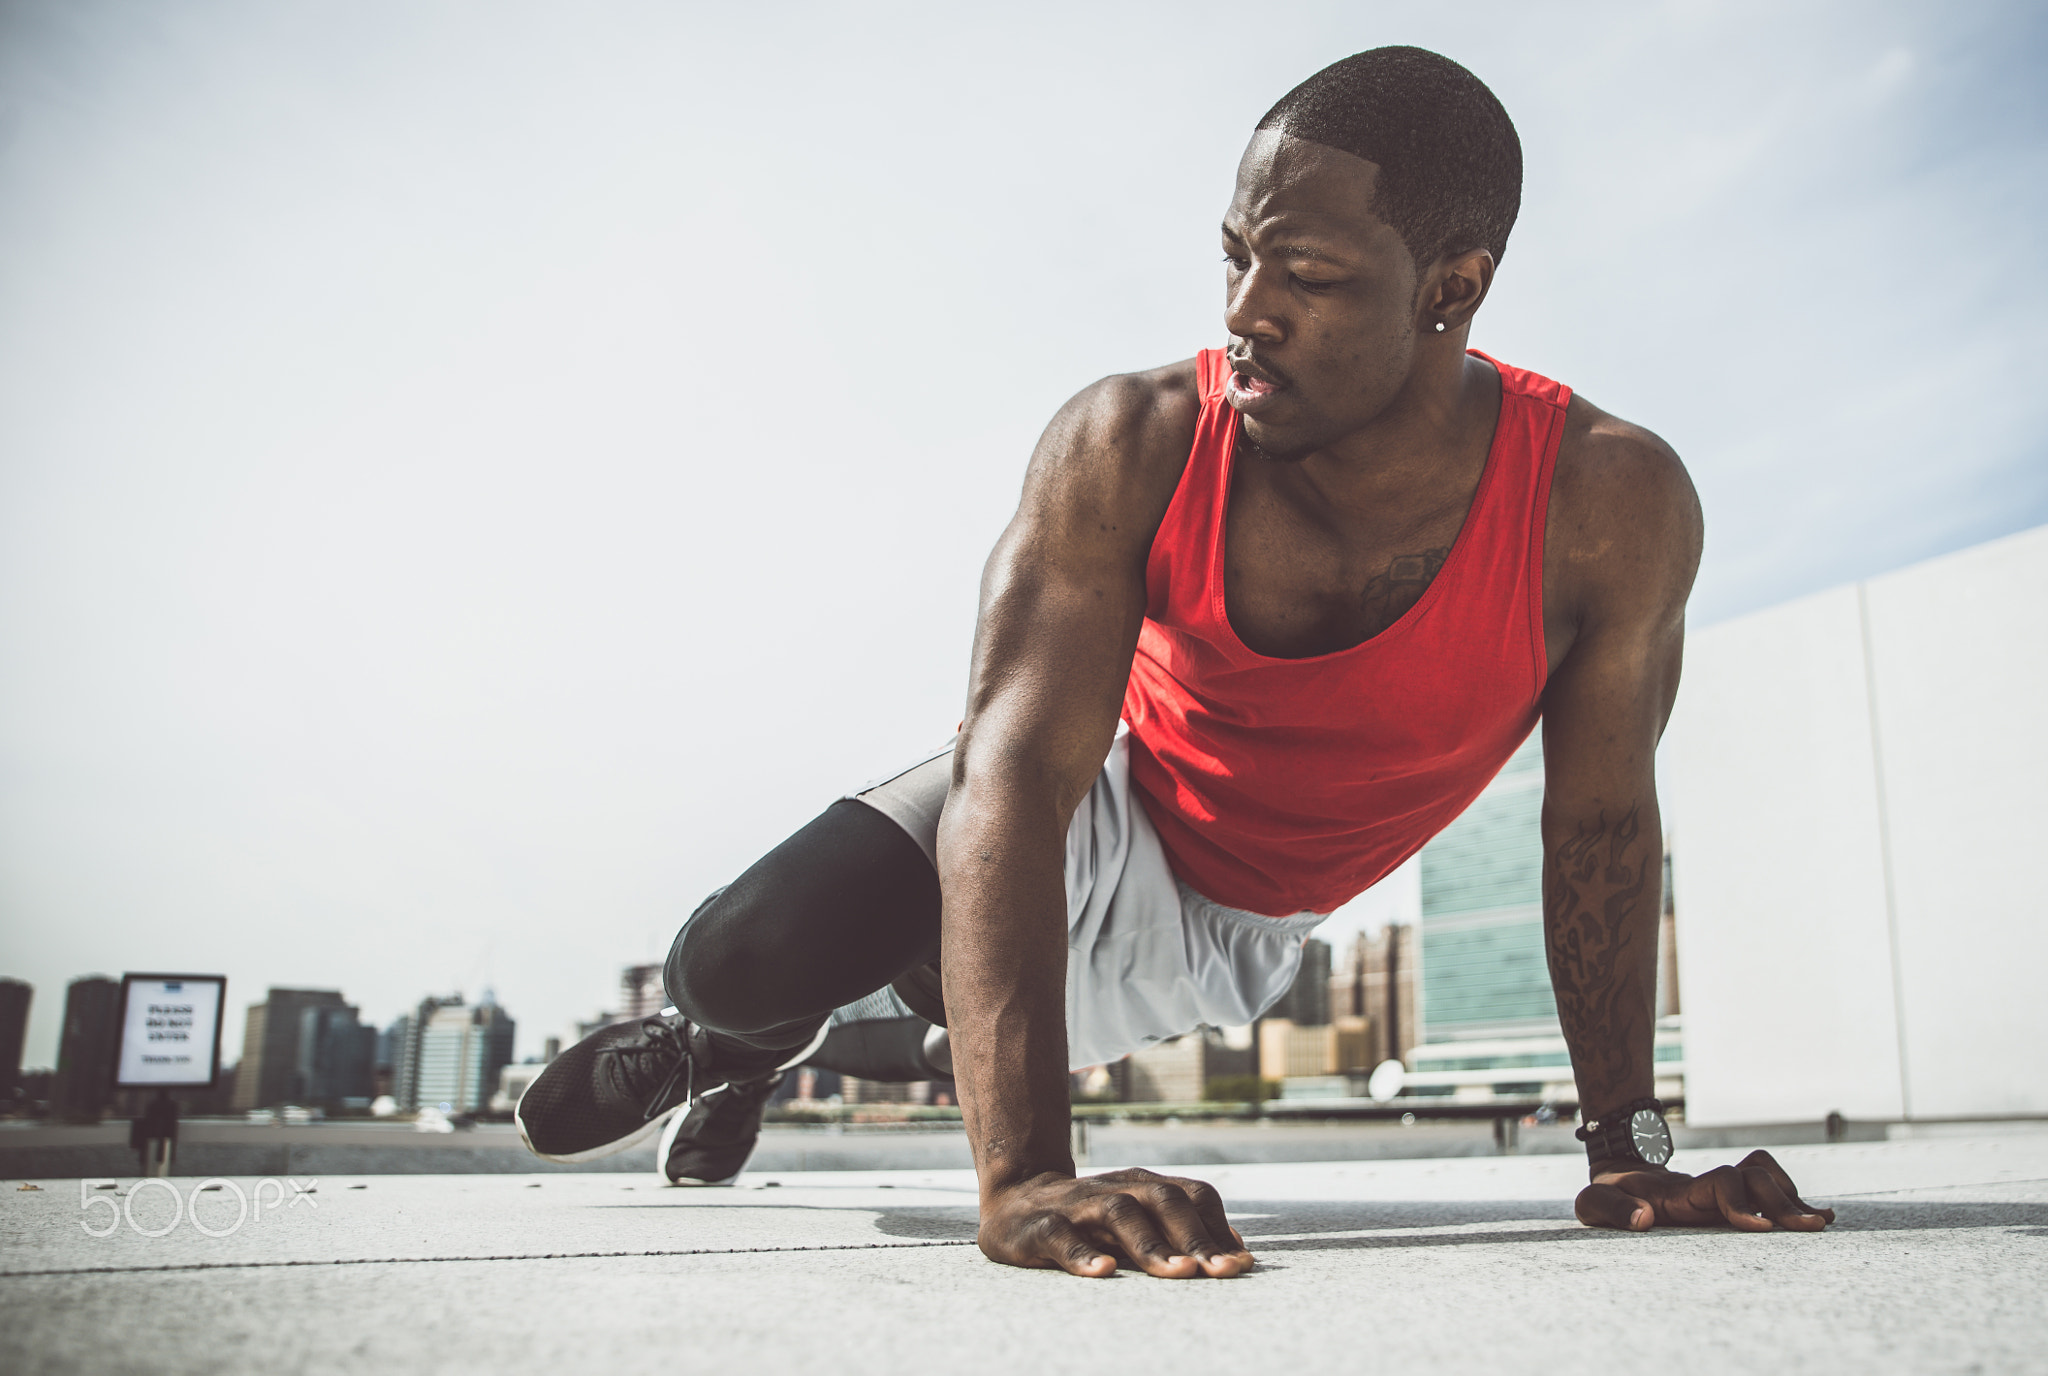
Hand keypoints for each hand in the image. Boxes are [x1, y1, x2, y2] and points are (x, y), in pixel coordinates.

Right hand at [978, 1167, 1256, 1277]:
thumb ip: (1182, 1234)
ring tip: (1177, 1274)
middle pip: (1164, 1200)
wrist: (1015, 1201)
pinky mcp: (1040, 1225)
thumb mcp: (1139, 1222)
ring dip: (1152, 1244)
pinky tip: (1102, 1273)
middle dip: (1196, 1237)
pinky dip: (1083, 1253)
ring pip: (1120, 1213)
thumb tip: (1239, 1254)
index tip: (1242, 1265)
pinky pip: (1062, 1236)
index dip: (1218, 1228)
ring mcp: (1078, 1205)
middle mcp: (1116, 1189)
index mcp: (1144, 1186)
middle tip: (1221, 1272)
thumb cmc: (1090, 1222)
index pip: (1193, 1196)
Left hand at [1576, 1148, 1835, 1231]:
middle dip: (1783, 1202)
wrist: (1620, 1179)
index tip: (1757, 1228)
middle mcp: (1707, 1187)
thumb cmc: (1607, 1196)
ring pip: (1765, 1179)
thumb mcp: (1593, 1202)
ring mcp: (1721, 1192)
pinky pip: (1767, 1188)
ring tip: (1820, 1223)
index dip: (1738, 1202)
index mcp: (1680, 1192)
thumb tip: (1644, 1219)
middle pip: (1754, 1179)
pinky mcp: (1731, 1201)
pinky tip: (1814, 1216)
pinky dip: (1791, 1198)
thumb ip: (1612, 1209)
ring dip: (1792, 1198)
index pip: (1719, 1184)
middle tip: (1812, 1227)